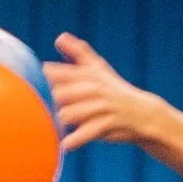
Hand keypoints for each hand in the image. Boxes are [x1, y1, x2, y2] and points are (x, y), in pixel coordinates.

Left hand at [47, 35, 174, 152]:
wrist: (144, 114)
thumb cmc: (115, 90)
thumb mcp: (99, 69)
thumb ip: (78, 53)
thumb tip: (60, 36)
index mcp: (88, 73)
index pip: (54, 73)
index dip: (43, 82)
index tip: (38, 88)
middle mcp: (94, 88)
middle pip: (57, 94)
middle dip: (51, 104)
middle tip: (49, 110)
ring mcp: (101, 106)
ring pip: (67, 114)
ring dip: (60, 122)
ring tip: (59, 126)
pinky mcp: (107, 124)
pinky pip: (84, 134)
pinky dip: (73, 141)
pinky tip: (65, 145)